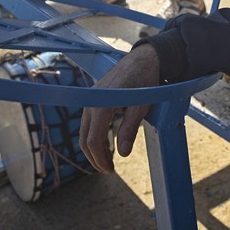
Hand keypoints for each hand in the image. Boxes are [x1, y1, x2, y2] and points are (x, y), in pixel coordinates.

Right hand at [79, 45, 160, 174]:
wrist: (143, 59)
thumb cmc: (144, 82)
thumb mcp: (140, 107)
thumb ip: (129, 130)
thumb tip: (122, 153)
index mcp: (101, 106)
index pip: (94, 140)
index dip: (100, 159)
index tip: (110, 170)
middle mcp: (91, 103)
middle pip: (85, 138)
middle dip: (94, 157)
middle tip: (108, 169)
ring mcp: (91, 100)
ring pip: (85, 131)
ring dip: (94, 147)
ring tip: (108, 160)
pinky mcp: (94, 98)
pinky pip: (89, 121)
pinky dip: (94, 135)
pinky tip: (106, 143)